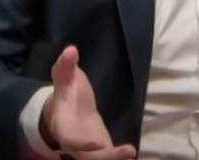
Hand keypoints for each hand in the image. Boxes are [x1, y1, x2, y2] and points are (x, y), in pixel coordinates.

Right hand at [40, 45, 136, 159]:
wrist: (66, 113)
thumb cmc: (67, 94)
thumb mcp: (64, 79)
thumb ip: (66, 67)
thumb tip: (70, 50)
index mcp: (64, 125)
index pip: (70, 138)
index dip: (81, 143)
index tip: (97, 143)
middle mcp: (74, 144)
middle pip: (88, 156)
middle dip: (106, 156)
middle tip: (128, 152)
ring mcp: (88, 151)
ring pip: (100, 159)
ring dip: (116, 158)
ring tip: (132, 153)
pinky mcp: (101, 153)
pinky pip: (110, 157)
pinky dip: (121, 157)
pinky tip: (134, 155)